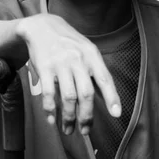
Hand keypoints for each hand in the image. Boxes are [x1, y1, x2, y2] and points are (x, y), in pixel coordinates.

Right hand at [16, 14, 120, 134]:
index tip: (116, 114)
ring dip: (69, 118)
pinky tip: (52, 120)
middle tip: (85, 131)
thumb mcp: (86, 50)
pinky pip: (48, 94)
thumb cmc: (69, 43)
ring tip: (69, 130)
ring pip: (68, 97)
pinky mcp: (44, 68)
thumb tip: (108, 98)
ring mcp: (60, 64)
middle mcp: (77, 59)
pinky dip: (51, 110)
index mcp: (92, 55)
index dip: (112, 98)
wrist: (41, 27)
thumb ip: (96, 71)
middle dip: (86, 116)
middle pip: (86, 93)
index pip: (105, 79)